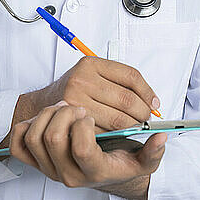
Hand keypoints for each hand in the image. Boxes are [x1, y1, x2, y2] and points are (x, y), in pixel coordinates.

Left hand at [9, 101, 166, 188]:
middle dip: (66, 114)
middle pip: (54, 139)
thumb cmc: (118, 162)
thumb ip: (153, 152)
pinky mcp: (34, 161)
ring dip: (48, 114)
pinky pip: (17, 144)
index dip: (84, 128)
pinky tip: (43, 118)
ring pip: (35, 137)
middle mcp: (68, 173)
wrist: (97, 172)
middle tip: (79, 106)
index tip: (91, 115)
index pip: (81, 150)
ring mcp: (48, 168)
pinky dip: (24, 126)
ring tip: (64, 106)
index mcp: (94, 171)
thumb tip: (161, 137)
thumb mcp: (142, 161)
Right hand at [28, 57, 159, 132]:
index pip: (131, 76)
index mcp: (91, 63)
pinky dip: (116, 136)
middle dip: (142, 113)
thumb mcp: (95, 75)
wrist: (45, 104)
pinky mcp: (74, 123)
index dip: (147, 92)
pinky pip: (105, 132)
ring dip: (132, 127)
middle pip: (127, 99)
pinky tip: (116, 134)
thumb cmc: (76, 91)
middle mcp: (82, 79)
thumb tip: (152, 102)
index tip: (154, 104)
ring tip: (134, 127)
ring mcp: (75, 100)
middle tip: (145, 119)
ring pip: (119, 119)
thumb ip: (121, 82)